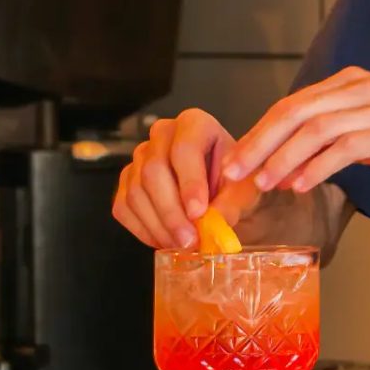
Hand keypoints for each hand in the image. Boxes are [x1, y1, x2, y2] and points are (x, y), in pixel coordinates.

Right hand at [113, 108, 235, 249]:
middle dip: (171, 211)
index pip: (184, 148)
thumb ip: (233, 202)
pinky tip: (166, 242)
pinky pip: (123, 207)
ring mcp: (141, 157)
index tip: (199, 212)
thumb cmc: (236, 183)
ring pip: (136, 191)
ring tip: (182, 245)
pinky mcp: (127, 181)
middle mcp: (162, 134)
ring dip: (158, 225)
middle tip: (189, 239)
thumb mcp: (246, 190)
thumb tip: (214, 221)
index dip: (189, 182)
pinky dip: (143, 230)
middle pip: (153, 170)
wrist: (224, 194)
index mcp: (195, 124)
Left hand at [220, 68, 369, 194]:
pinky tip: (301, 183)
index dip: (261, 132)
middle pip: (295, 111)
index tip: (238, 159)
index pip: (293, 104)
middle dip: (259, 142)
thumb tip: (300, 162)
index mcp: (351, 83)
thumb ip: (340, 135)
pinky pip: (345, 147)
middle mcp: (360, 89)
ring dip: (282, 156)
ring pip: (314, 128)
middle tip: (235, 171)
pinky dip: (317, 166)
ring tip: (262, 182)